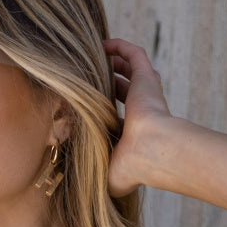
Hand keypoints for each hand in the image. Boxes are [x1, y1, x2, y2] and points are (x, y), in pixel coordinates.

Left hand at [104, 37, 174, 196]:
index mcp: (134, 133)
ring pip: (131, 71)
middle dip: (110, 83)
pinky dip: (120, 46)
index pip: (121, 117)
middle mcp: (142, 111)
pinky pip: (135, 54)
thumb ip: (94, 175)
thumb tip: (75, 184)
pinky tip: (103, 42)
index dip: (107, 111)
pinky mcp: (146, 78)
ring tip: (95, 55)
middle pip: (126, 91)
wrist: (151, 151)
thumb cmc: (130, 167)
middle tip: (90, 77)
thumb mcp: (107, 175)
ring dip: (114, 62)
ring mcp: (146, 94)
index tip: (89, 107)